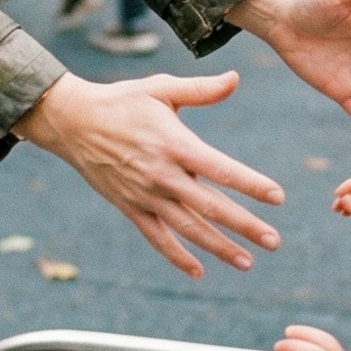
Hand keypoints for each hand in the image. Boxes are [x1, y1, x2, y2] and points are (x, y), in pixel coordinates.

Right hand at [13, 71, 283, 277]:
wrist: (73, 121)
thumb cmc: (122, 101)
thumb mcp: (160, 88)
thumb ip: (200, 89)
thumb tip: (236, 79)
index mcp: (174, 144)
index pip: (221, 170)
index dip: (251, 184)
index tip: (278, 197)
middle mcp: (162, 175)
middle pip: (211, 207)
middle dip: (245, 226)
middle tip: (274, 241)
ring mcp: (145, 195)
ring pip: (188, 229)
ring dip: (219, 247)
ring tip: (248, 262)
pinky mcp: (130, 207)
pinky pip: (157, 238)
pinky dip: (177, 257)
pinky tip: (199, 271)